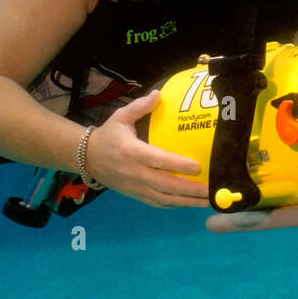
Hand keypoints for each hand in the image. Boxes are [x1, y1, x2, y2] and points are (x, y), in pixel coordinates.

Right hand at [83, 90, 207, 207]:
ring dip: (186, 201)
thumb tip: (158, 94)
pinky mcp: (135, 195)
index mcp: (132, 151)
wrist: (86, 158)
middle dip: (189, 189)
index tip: (197, 167)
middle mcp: (135, 172)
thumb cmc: (108, 135)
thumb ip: (140, 106)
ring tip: (207, 201)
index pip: (157, 160)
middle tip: (211, 189)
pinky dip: (174, 205)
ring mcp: (135, 187)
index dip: (177, 164)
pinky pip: (157, 203)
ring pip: (163, 198)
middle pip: (165, 184)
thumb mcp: (120, 116)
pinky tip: (190, 203)